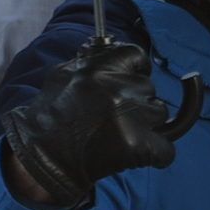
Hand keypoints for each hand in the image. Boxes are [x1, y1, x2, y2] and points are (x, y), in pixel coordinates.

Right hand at [1, 39, 202, 208]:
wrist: (43, 156)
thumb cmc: (49, 116)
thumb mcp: (61, 76)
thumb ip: (89, 63)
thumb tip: (110, 53)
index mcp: (97, 68)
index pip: (136, 55)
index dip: (136, 68)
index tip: (132, 79)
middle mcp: (117, 88)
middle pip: (148, 88)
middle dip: (136, 100)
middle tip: (114, 115)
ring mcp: (131, 117)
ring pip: (160, 114)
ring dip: (146, 124)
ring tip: (121, 133)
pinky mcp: (139, 145)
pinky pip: (165, 149)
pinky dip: (154, 153)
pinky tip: (133, 154)